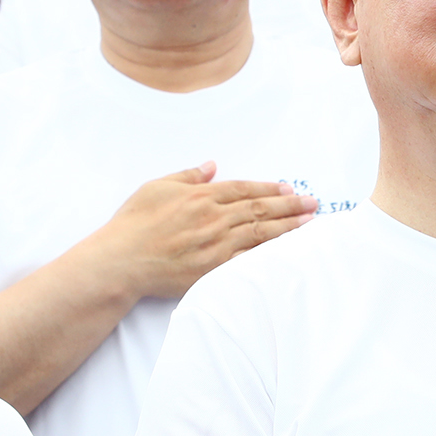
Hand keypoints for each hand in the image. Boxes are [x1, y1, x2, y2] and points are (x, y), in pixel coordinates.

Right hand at [89, 162, 316, 301]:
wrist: (122, 260)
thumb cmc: (134, 223)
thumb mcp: (157, 187)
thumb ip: (188, 176)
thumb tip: (211, 166)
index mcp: (201, 196)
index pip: (244, 190)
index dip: (270, 189)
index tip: (289, 189)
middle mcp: (213, 219)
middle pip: (260, 209)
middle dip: (290, 206)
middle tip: (313, 204)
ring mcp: (215, 245)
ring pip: (259, 234)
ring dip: (287, 228)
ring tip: (309, 224)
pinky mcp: (212, 269)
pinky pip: (247, 260)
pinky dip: (268, 254)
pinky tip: (285, 251)